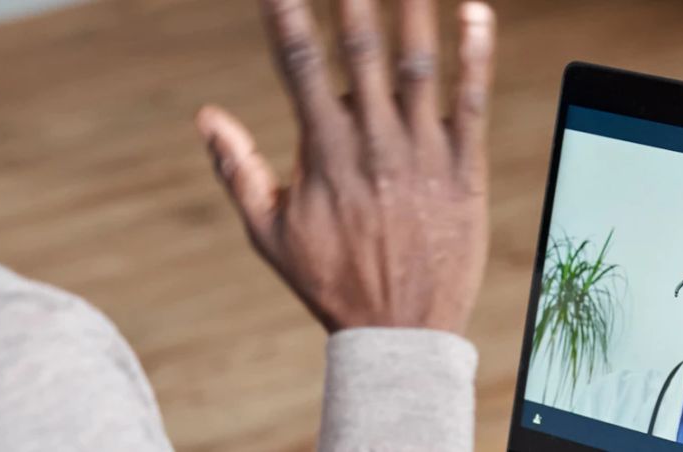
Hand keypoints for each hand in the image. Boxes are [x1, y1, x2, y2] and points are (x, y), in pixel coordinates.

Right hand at [194, 0, 495, 333]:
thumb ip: (239, 171)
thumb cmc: (332, 283)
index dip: (286, 14)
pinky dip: (475, 56)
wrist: (402, 332)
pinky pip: (471, 103)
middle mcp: (374, 145)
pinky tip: (476, 13)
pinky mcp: (465, 169)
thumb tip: (206, 117)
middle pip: (360, 51)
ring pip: (418, 67)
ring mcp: (423, 155)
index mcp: (325, 155)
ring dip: (413, 11)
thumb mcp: (270, 235)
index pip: (297, 66)